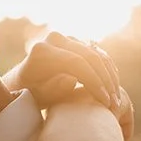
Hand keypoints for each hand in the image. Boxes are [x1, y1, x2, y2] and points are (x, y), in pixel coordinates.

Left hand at [5, 33, 134, 140]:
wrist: (24, 83)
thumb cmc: (30, 95)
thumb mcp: (39, 97)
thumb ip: (53, 89)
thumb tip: (72, 79)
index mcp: (42, 51)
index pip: (76, 62)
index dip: (94, 81)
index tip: (105, 102)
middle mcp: (54, 39)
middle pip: (90, 56)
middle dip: (106, 80)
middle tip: (115, 103)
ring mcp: (66, 38)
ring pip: (97, 53)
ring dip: (110, 75)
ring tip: (116, 99)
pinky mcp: (75, 41)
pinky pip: (97, 53)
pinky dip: (107, 69)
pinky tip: (113, 86)